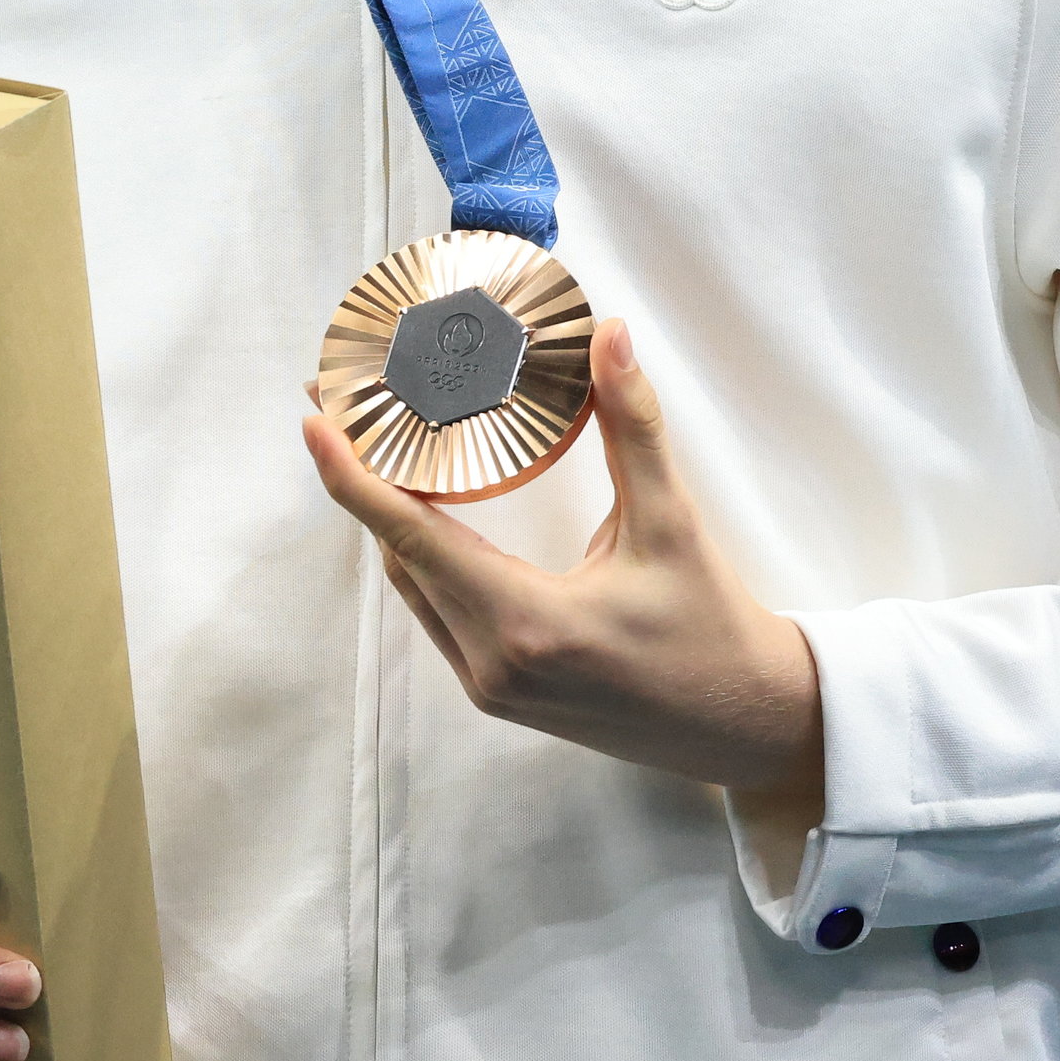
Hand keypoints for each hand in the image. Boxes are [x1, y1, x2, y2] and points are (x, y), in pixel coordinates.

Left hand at [304, 318, 823, 799]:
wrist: (745, 724)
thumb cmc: (714, 628)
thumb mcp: (674, 523)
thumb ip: (634, 427)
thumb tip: (609, 336)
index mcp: (526, 624)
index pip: (412, 536)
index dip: (352, 476)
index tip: (314, 419)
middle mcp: (492, 664)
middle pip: (399, 555)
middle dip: (362, 479)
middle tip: (343, 404)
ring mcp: (490, 687)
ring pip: (414, 587)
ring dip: (388, 518)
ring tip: (370, 444)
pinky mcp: (500, 694)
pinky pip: (437, 612)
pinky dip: (421, 556)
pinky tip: (422, 507)